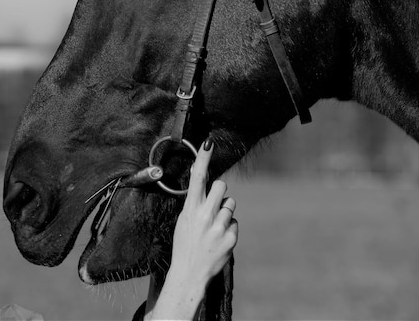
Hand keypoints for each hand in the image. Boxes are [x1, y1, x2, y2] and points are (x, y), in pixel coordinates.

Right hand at [148, 138, 237, 319]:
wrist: (189, 273)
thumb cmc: (185, 244)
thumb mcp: (184, 221)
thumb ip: (195, 203)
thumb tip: (207, 185)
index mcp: (190, 209)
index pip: (197, 178)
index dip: (203, 160)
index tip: (208, 144)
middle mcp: (205, 215)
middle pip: (221, 185)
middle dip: (219, 191)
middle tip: (213, 204)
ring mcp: (219, 227)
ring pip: (230, 204)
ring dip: (224, 212)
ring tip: (213, 227)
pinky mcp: (231, 238)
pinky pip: (234, 222)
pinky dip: (228, 228)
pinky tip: (218, 239)